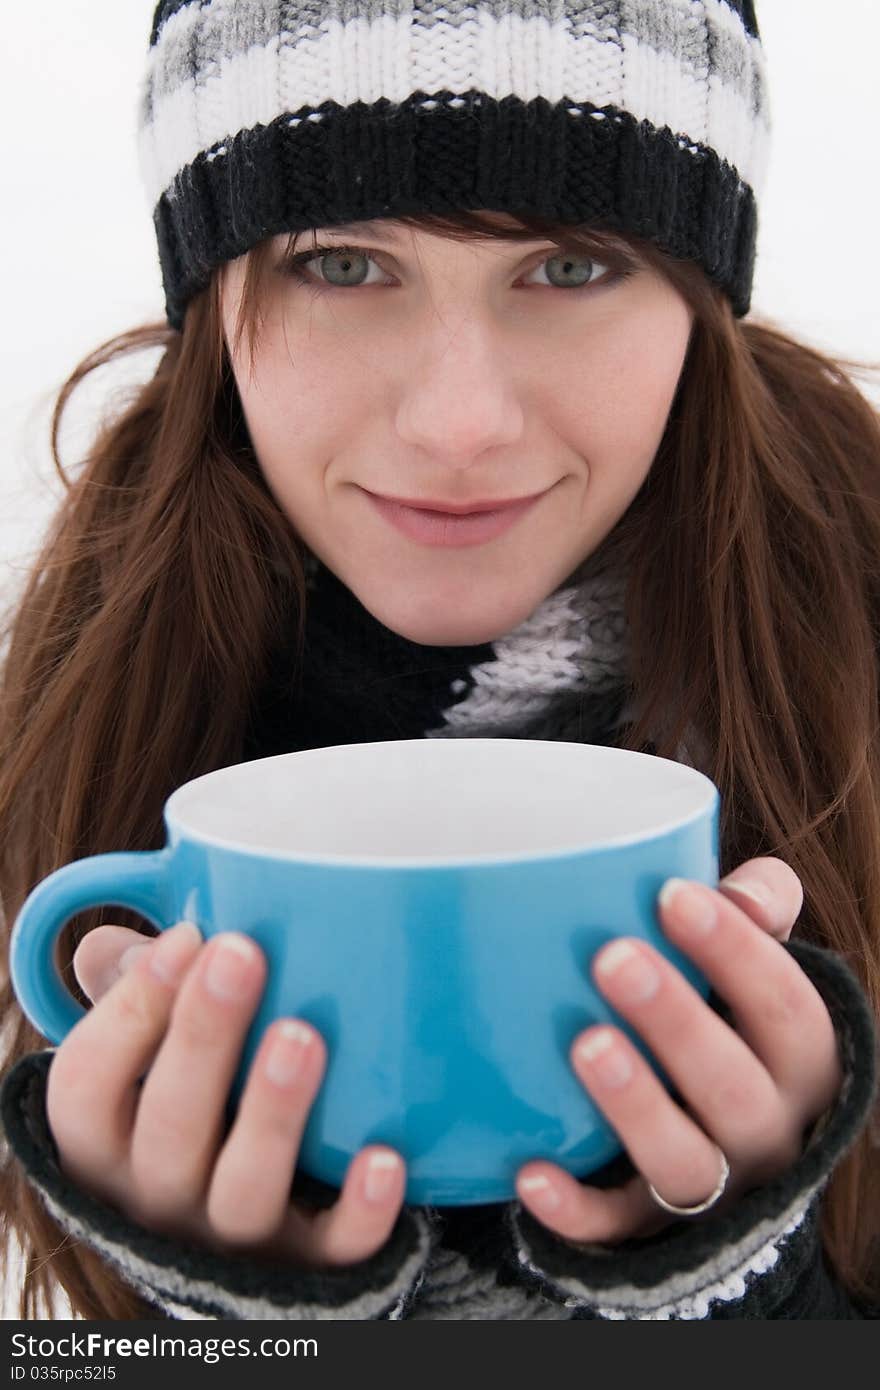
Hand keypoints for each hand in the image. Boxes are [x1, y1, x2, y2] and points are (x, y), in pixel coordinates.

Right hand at [47, 922, 406, 1266]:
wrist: (245, 1229)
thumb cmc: (189, 1104)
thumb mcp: (145, 1062)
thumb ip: (135, 1000)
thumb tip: (111, 944)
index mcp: (104, 1142)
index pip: (85, 1086)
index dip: (127, 1011)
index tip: (186, 936)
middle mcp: (155, 1195)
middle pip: (167, 1127)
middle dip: (202, 1036)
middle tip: (241, 954)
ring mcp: (228, 1239)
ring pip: (242, 1191)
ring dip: (272, 1114)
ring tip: (303, 1036)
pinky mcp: (302, 1266)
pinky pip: (330, 1250)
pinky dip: (358, 1212)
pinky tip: (384, 1159)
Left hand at [515, 857, 841, 1243]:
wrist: (727, 1150)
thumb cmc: (732, 1025)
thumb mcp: (757, 973)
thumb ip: (758, 916)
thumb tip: (742, 890)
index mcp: (802, 1062)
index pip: (787, 1007)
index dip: (738, 952)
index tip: (673, 896)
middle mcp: (769, 1131)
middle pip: (735, 1086)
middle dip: (677, 1022)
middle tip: (613, 958)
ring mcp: (715, 1189)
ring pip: (685, 1163)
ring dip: (636, 1107)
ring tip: (586, 1044)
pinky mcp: (652, 1231)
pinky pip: (616, 1230)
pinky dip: (576, 1209)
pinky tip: (530, 1172)